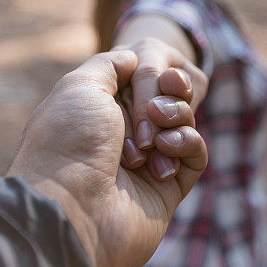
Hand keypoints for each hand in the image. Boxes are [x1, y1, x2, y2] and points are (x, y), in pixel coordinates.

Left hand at [7, 50, 207, 266]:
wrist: (73, 208)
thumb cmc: (71, 142)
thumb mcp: (81, 85)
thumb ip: (110, 64)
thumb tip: (132, 58)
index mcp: (98, 109)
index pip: (141, 77)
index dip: (151, 73)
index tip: (155, 71)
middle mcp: (121, 134)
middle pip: (166, 96)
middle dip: (164, 95)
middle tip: (152, 110)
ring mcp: (146, 162)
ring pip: (184, 121)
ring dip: (175, 116)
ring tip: (155, 138)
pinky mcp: (168, 188)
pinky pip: (195, 154)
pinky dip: (187, 142)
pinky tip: (167, 149)